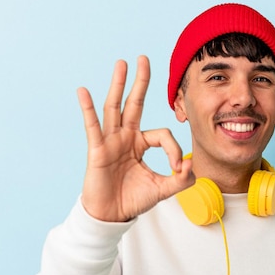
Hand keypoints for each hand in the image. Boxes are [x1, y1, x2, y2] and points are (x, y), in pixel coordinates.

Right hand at [78, 56, 193, 221]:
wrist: (112, 216)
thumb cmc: (133, 200)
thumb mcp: (163, 190)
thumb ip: (181, 179)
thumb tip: (190, 164)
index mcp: (140, 144)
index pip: (162, 134)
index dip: (174, 149)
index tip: (177, 168)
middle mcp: (125, 138)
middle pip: (134, 104)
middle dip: (140, 82)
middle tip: (144, 58)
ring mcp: (110, 141)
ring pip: (115, 108)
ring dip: (118, 85)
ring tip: (122, 63)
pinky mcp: (97, 150)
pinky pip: (92, 126)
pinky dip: (87, 108)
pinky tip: (83, 91)